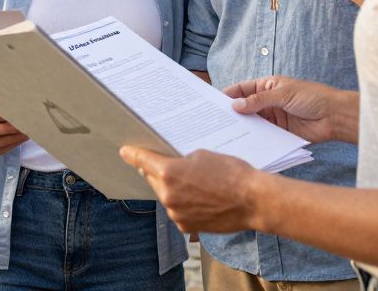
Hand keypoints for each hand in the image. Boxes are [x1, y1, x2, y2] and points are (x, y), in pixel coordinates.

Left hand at [119, 147, 266, 232]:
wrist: (253, 201)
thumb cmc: (231, 173)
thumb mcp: (202, 155)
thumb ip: (181, 161)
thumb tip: (172, 167)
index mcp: (169, 173)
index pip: (143, 161)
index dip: (133, 155)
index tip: (125, 151)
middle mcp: (167, 195)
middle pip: (154, 180)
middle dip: (159, 172)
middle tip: (169, 165)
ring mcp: (175, 214)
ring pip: (166, 197)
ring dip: (174, 189)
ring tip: (195, 184)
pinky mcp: (185, 227)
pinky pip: (177, 211)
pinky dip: (184, 204)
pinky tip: (201, 198)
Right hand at [225, 76, 357, 144]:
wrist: (335, 117)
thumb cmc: (313, 97)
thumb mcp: (283, 94)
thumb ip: (259, 100)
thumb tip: (236, 105)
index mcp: (267, 86)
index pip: (242, 89)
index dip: (228, 95)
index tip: (212, 103)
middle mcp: (267, 101)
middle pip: (244, 107)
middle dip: (231, 113)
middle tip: (215, 121)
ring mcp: (273, 117)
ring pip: (252, 122)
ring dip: (242, 127)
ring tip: (225, 134)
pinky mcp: (279, 132)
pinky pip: (262, 135)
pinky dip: (253, 138)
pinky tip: (243, 143)